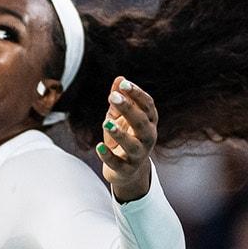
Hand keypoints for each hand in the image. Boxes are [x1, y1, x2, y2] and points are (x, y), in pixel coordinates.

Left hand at [98, 77, 157, 201]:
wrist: (126, 170)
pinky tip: (99, 146)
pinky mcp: (126, 169)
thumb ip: (120, 99)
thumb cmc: (124, 138)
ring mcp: (138, 154)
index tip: (123, 84)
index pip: (148, 106)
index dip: (137, 94)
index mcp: (148, 122)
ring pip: (132, 144)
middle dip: (129, 109)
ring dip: (120, 134)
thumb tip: (119, 78)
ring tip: (106, 123)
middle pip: (141, 123)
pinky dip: (108, 155)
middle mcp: (147, 138)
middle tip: (114, 97)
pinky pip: (118, 163)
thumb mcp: (119, 117)